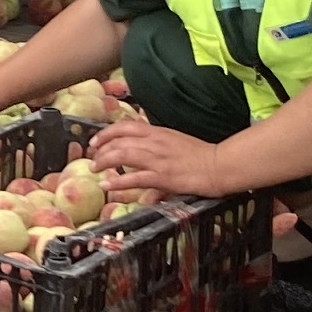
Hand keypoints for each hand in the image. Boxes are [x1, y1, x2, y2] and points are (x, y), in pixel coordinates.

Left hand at [86, 119, 229, 202]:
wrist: (219, 165)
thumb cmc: (200, 154)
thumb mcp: (174, 139)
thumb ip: (155, 140)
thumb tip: (138, 143)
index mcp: (158, 132)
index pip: (125, 126)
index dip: (106, 133)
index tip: (95, 141)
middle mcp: (155, 143)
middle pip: (119, 141)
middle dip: (100, 149)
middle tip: (92, 158)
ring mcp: (157, 160)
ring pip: (122, 155)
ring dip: (103, 162)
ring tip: (94, 169)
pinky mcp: (162, 177)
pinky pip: (134, 178)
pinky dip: (118, 182)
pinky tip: (107, 185)